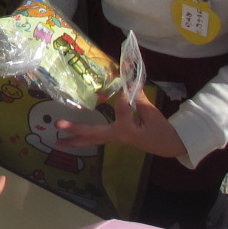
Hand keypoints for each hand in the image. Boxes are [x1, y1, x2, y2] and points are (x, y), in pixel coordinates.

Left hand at [56, 90, 188, 160]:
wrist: (169, 146)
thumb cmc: (162, 131)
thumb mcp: (153, 114)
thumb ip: (140, 100)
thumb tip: (129, 83)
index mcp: (128, 130)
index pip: (121, 109)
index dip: (123, 94)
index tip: (124, 82)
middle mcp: (118, 136)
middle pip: (93, 134)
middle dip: (74, 130)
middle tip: (57, 126)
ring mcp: (116, 139)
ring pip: (93, 140)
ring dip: (75, 140)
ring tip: (57, 142)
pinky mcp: (116, 138)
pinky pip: (97, 139)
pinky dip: (85, 139)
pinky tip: (73, 140)